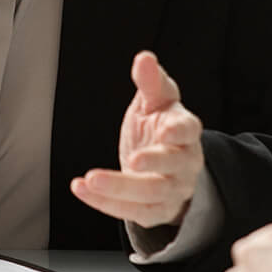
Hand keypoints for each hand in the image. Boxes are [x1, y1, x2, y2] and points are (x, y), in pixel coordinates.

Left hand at [71, 51, 204, 228]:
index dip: (179, 131)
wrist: (164, 164)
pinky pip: (133, 213)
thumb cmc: (159, 125)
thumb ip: (151, 81)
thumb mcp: (156, 101)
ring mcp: (172, 190)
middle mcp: (185, 163)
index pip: (190, 131)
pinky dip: (105, 203)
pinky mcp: (156, 211)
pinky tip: (81, 189)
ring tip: (90, 179)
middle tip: (131, 158)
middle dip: (153, 162)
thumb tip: (144, 58)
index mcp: (187, 132)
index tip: (165, 129)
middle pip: (173, 166)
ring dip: (119, 188)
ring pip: (151, 194)